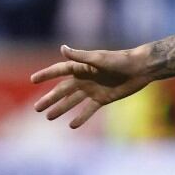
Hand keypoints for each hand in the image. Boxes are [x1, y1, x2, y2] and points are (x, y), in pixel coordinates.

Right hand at [30, 45, 152, 128]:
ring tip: (48, 117)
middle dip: (50, 98)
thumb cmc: (121, 60)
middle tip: (36, 108)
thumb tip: (62, 48)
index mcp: (83, 67)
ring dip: (61, 109)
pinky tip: (71, 125)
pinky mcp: (103, 98)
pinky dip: (81, 117)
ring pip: (73, 101)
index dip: (47, 74)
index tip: (33, 79)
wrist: (141, 69)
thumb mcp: (99, 58)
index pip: (60, 70)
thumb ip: (80, 56)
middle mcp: (86, 78)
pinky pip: (89, 110)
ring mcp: (94, 89)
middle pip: (63, 90)